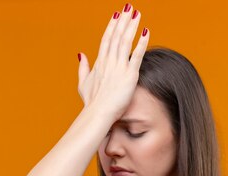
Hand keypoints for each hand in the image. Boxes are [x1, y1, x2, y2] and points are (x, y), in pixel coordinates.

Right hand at [77, 4, 149, 120]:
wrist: (98, 113)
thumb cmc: (92, 102)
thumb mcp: (83, 83)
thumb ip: (82, 67)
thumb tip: (81, 54)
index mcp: (99, 62)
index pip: (106, 39)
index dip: (112, 26)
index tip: (116, 15)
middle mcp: (109, 62)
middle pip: (116, 36)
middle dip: (123, 20)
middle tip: (129, 7)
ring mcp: (119, 67)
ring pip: (125, 41)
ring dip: (131, 26)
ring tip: (137, 14)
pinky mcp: (130, 75)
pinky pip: (137, 55)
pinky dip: (141, 43)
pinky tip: (146, 32)